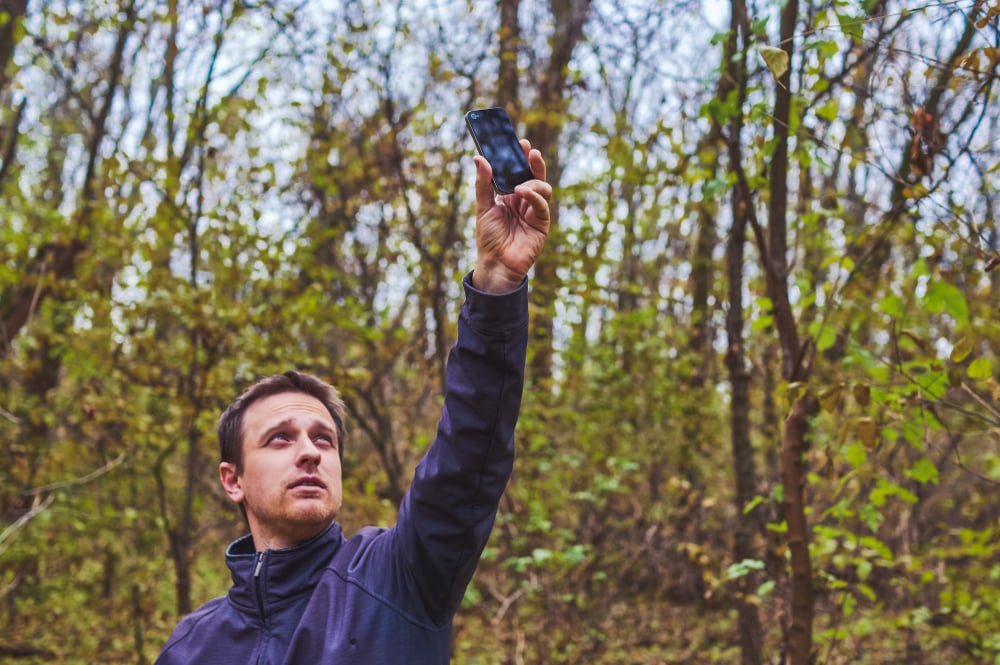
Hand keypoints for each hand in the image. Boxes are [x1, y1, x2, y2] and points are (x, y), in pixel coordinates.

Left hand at [471, 139, 551, 293]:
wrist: (495, 264)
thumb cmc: (488, 238)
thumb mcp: (483, 207)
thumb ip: (483, 183)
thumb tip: (479, 157)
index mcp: (511, 196)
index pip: (519, 171)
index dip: (521, 157)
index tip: (519, 142)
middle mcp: (525, 201)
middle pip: (534, 176)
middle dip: (533, 162)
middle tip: (529, 150)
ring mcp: (535, 212)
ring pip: (543, 187)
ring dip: (532, 182)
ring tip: (519, 186)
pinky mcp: (542, 224)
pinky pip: (542, 205)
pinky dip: (534, 196)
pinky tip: (523, 193)